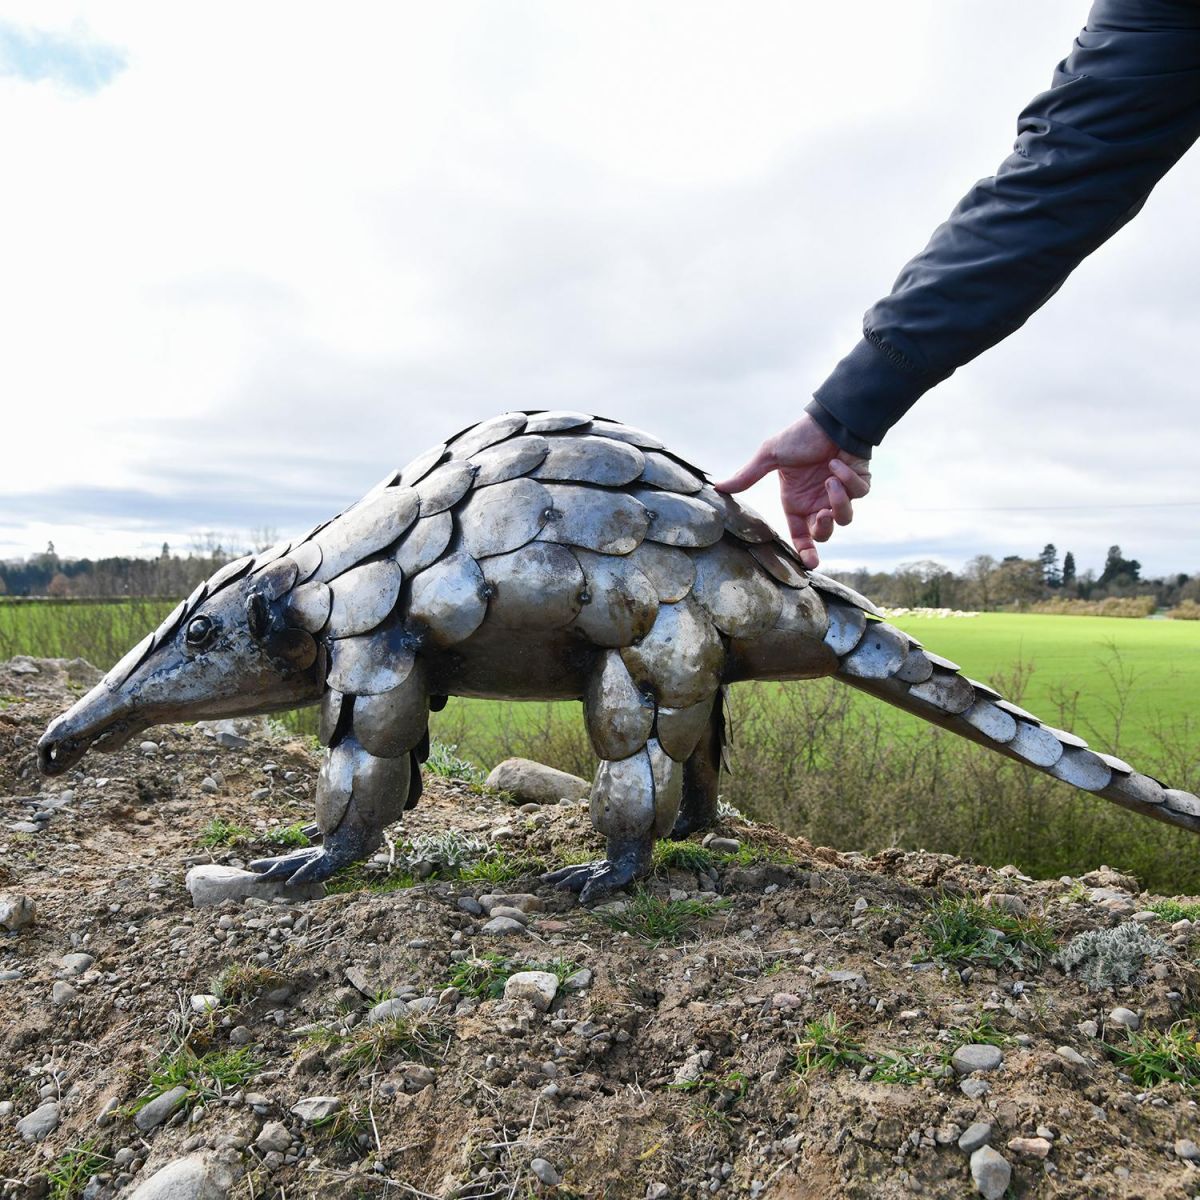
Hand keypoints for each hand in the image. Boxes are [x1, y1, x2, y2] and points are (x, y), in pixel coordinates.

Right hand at [713, 414, 870, 567]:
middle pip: (824, 533)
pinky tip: (838, 463)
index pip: (801, 536)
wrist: (829, 419)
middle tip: (821, 514)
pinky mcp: (859, 482)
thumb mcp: (770, 456)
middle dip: (824, 528)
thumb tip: (717, 487)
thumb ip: (748, 476)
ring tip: (830, 479)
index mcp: (796, 502)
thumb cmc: (799, 437)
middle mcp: (817, 502)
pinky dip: (849, 479)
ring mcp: (839, 494)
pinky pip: (859, 492)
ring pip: (845, 517)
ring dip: (839, 501)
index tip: (810, 564)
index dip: (806, 552)